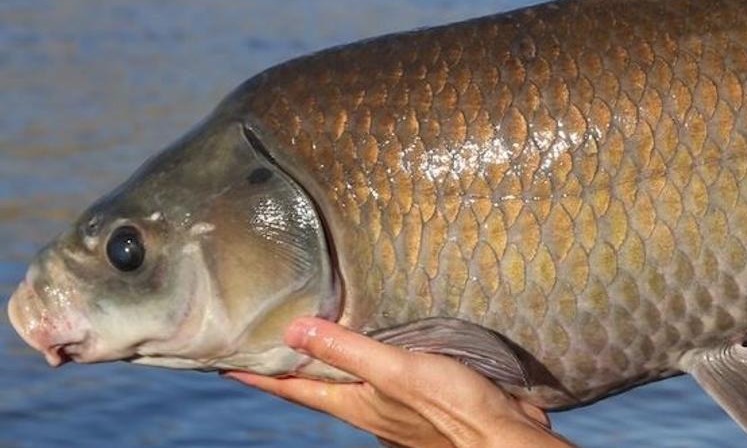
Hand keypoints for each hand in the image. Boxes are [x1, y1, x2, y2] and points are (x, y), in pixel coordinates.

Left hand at [227, 318, 573, 447]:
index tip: (224, 358)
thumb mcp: (395, 373)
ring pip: (352, 377)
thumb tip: (292, 330)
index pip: (293, 386)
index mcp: (354, 403)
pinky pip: (386, 372)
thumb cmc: (452, 409)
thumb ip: (348, 351)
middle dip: (289, 361)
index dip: (259, 372)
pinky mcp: (425, 395)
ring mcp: (396, 404)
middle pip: (317, 382)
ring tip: (314, 329)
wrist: (503, 438)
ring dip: (330, 357)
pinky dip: (371, 354)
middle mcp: (368, 406)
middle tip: (265, 334)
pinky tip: (381, 338)